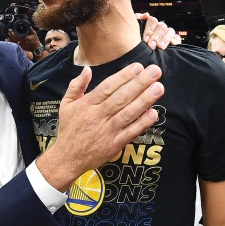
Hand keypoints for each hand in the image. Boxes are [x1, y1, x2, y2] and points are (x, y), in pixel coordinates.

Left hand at [6, 27, 42, 52]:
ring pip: (14, 41)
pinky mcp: (21, 47)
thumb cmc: (35, 41)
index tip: (11, 30)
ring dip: (11, 38)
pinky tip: (11, 39)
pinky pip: (15, 44)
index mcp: (24, 38)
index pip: (17, 35)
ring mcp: (21, 45)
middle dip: (11, 34)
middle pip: (14, 38)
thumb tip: (28, 25)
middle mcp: (21, 42)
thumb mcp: (34, 34)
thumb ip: (30, 29)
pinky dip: (13, 41)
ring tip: (9, 34)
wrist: (36, 48)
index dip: (13, 32)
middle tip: (9, 31)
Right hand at [37, 63, 163, 190]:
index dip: (123, 76)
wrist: (66, 158)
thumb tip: (87, 69)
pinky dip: (142, 123)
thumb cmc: (68, 129)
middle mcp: (97, 117)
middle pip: (120, 98)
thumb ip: (76, 86)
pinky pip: (130, 133)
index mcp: (86, 105)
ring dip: (144, 100)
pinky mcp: (113, 145)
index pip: (107, 87)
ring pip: (127, 113)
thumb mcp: (66, 104)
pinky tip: (154, 113)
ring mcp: (106, 132)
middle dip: (139, 83)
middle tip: (155, 71)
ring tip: (159, 88)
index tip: (138, 67)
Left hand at [136, 12, 180, 49]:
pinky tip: (172, 43)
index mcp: (151, 23)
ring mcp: (168, 33)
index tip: (145, 39)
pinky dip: (175, 40)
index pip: (152, 21)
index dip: (149, 30)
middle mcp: (160, 27)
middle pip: (161, 27)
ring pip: (169, 31)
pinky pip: (177, 38)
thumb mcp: (133, 28)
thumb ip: (138, 19)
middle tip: (151, 45)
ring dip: (165, 39)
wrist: (139, 52)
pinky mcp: (174, 40)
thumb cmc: (135, 39)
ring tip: (160, 47)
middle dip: (156, 37)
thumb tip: (147, 15)